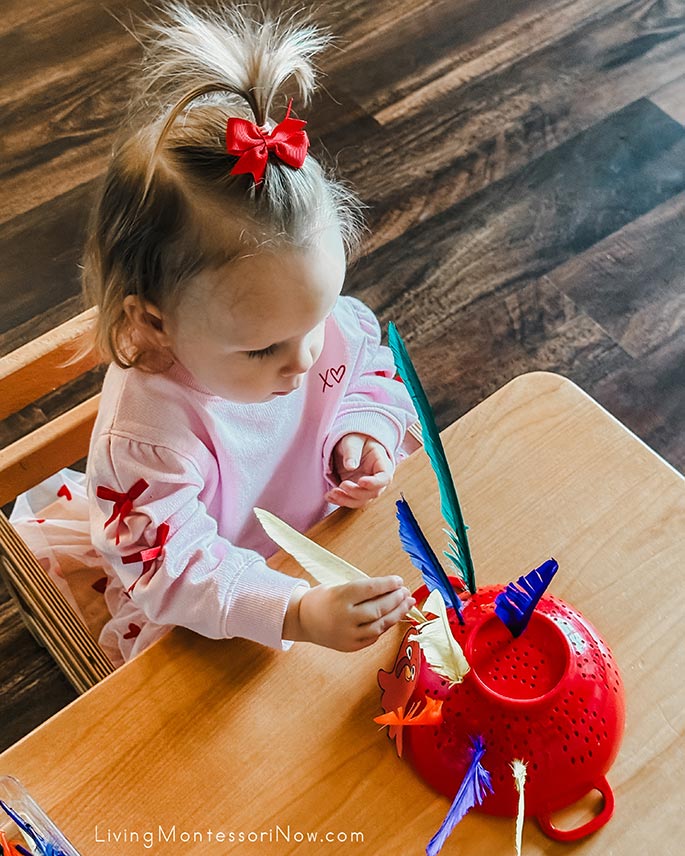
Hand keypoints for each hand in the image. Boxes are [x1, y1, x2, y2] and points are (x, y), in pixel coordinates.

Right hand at [283, 577, 415, 651]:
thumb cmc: (322, 599)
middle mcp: (344, 617)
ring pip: (380, 625)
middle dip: (396, 599)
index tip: (399, 580)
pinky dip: (385, 626)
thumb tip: (391, 589)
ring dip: (397, 614)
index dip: (388, 584)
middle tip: (405, 592)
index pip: (371, 589)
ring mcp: (348, 634)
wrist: (302, 620)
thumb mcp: (338, 587)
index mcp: (340, 597)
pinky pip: (374, 636)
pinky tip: (392, 617)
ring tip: (407, 604)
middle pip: (378, 608)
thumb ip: (362, 590)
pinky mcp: (350, 646)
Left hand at [325, 433, 393, 508]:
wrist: (351, 446)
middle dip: (356, 493)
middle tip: (342, 485)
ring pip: (361, 501)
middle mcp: (377, 479)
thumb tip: (350, 466)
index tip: (361, 482)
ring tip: (331, 493)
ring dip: (346, 500)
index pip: (385, 478)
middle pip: (372, 493)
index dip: (375, 483)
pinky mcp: (356, 492)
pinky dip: (339, 501)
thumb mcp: (352, 441)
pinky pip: (350, 501)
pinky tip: (329, 496)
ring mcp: (367, 488)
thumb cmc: (356, 440)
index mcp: (382, 464)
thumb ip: (352, 452)